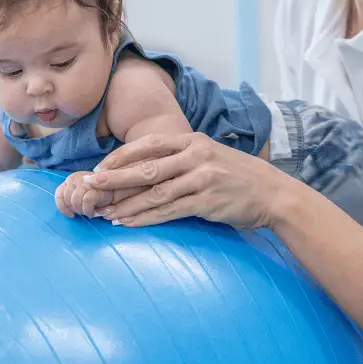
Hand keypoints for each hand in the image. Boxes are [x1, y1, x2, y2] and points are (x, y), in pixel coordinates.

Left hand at [55, 171, 112, 217]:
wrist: (116, 192)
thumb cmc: (97, 196)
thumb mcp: (80, 194)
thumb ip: (71, 197)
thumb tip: (67, 210)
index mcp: (71, 179)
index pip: (59, 194)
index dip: (62, 207)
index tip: (70, 215)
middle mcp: (76, 177)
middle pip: (67, 199)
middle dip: (74, 209)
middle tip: (83, 212)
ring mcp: (86, 181)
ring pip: (75, 200)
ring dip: (81, 210)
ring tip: (88, 212)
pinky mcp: (96, 187)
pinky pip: (87, 200)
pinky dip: (88, 209)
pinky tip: (92, 212)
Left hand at [85, 132, 289, 228]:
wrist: (273, 193)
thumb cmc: (237, 175)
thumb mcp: (209, 155)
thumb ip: (181, 157)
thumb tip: (143, 168)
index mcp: (192, 140)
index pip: (148, 144)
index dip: (120, 156)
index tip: (99, 168)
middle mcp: (195, 156)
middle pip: (146, 168)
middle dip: (114, 178)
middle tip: (89, 186)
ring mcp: (202, 179)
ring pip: (154, 193)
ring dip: (126, 205)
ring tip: (104, 213)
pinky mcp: (207, 202)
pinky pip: (169, 211)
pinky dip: (145, 218)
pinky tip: (128, 223)